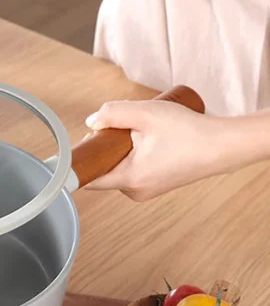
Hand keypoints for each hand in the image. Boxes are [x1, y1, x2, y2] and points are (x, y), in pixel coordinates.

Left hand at [84, 100, 224, 200]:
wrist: (223, 145)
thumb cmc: (189, 132)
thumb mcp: (146, 114)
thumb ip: (113, 114)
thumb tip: (91, 122)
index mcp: (129, 180)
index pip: (89, 178)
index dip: (82, 160)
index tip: (82, 144)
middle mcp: (135, 191)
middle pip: (103, 170)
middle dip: (105, 148)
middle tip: (122, 127)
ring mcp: (146, 191)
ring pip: (117, 169)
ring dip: (120, 150)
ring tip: (141, 133)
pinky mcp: (154, 185)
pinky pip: (132, 170)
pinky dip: (132, 155)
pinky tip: (147, 140)